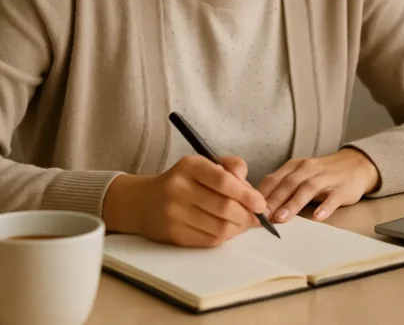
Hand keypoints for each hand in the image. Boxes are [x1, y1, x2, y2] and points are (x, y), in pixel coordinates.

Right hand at [102, 155, 266, 246]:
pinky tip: (229, 230)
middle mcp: (178, 189)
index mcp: (189, 166)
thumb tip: (250, 188)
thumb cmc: (183, 180)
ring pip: (218, 228)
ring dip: (238, 228)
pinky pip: (208, 240)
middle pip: (223, 207)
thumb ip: (231, 167)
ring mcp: (173, 213)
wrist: (142, 201)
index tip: (260, 203)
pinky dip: (224, 237)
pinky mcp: (173, 234)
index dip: (246, 194)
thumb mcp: (204, 163)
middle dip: (247, 216)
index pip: (223, 181)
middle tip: (257, 218)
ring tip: (244, 224)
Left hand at [259, 148, 380, 223]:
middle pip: (288, 183)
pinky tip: (318, 217)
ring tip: (282, 218)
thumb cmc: (323, 174)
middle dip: (274, 200)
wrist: (356, 165)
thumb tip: (258, 207)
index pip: (274, 179)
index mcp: (295, 166)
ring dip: (293, 203)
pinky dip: (325, 207)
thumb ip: (283, 188)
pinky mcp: (342, 188)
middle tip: (261, 217)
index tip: (249, 210)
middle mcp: (309, 169)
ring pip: (307, 188)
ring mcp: (326, 178)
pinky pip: (333, 197)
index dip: (261, 194)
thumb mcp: (301, 175)